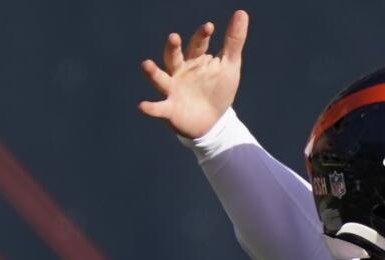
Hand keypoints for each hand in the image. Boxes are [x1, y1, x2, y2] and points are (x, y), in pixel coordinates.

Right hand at [138, 9, 248, 137]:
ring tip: (146, 64)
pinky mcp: (169, 109)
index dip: (203, 36)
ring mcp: (173, 89)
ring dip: (153, 72)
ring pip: (160, 79)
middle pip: (173, 57)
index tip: (210, 27)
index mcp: (195, 60)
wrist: (212, 122)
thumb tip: (241, 12)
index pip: (198, 44)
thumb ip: (234, 41)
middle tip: (174, 37)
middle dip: (173, 48)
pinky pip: (158, 108)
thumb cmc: (218, 90)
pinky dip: (151, 107)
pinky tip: (143, 106)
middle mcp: (180, 72)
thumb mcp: (229, 66)